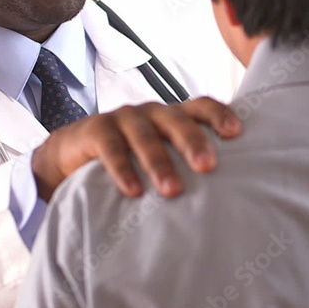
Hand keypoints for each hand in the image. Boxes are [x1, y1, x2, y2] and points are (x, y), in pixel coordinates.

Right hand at [31, 97, 241, 201]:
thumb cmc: (130, 158)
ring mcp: (123, 118)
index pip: (200, 106)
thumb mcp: (160, 157)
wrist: (72, 153)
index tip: (236, 133)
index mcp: (172, 117)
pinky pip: (112, 147)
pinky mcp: (96, 129)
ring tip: (173, 190)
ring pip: (145, 135)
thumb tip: (228, 201)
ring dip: (159, 162)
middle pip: (176, 120)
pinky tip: (133, 190)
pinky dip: (123, 169)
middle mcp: (151, 113)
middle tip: (207, 166)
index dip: (218, 115)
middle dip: (193, 141)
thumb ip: (185, 166)